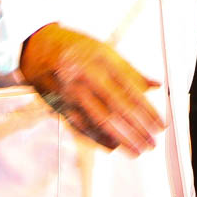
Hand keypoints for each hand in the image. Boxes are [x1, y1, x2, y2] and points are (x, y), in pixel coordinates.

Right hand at [20, 24, 163, 153]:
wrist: (36, 47)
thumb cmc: (74, 47)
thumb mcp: (104, 50)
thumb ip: (130, 70)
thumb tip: (156, 85)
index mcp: (102, 59)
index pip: (130, 89)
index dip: (147, 110)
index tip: (160, 124)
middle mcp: (86, 75)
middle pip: (117, 106)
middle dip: (137, 128)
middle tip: (152, 142)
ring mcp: (72, 91)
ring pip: (99, 119)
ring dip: (121, 137)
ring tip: (137, 149)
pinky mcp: (60, 104)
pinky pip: (81, 125)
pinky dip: (98, 138)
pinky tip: (112, 146)